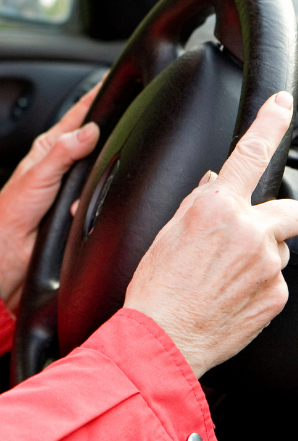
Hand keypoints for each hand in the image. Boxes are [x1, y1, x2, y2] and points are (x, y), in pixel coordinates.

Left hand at [0, 83, 100, 311]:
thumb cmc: (11, 215)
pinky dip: (103, 197)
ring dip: (109, 169)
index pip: (77, 116)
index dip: (94, 99)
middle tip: (134, 117)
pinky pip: (103, 197)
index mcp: (49, 149)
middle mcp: (65, 164)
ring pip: (104, 168)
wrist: (9, 257)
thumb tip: (88, 131)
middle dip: (114, 131)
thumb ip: (62, 153)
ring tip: (118, 161)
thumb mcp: (36, 177)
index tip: (112, 83)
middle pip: (97, 139)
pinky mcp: (84, 208)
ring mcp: (76, 186)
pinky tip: (100, 200)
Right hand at [125, 91, 297, 377]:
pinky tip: (229, 295)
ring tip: (222, 278)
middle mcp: (248, 231)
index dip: (270, 125)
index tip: (283, 105)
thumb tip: (216, 185)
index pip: (248, 155)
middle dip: (274, 217)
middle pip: (286, 209)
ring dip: (259, 255)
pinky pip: (274, 279)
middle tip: (249, 235)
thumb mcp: (168, 232)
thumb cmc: (157, 286)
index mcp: (214, 208)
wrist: (164, 336)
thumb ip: (199, 203)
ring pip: (277, 248)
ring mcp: (266, 264)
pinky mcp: (276, 294)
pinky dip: (256, 284)